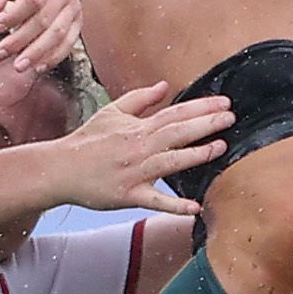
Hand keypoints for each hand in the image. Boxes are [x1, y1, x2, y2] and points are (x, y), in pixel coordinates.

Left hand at [0, 0, 82, 71]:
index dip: (14, 17)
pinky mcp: (77, 21)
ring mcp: (73, 7)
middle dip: (20, 41)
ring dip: (37, 53)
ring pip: (58, 34)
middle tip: (0, 54)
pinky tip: (38, 66)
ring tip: (18, 65)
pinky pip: (68, 43)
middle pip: (44, 20)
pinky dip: (54, 57)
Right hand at [48, 81, 231, 214]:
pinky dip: (175, 206)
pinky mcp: (129, 195)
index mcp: (137, 127)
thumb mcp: (112, 112)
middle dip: (206, 124)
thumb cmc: (88, 140)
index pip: (175, 113)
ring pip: (171, 162)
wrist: (60, 168)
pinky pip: (155, 201)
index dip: (201, 107)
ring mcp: (135, 172)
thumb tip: (165, 86)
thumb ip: (141, 99)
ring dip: (197, 155)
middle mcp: (139, 147)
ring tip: (221, 147)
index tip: (225, 103)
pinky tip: (196, 207)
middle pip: (177, 133)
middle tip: (232, 118)